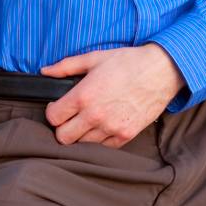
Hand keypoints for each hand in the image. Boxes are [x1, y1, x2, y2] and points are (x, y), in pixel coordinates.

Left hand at [40, 44, 184, 146]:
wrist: (161, 71)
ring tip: (89, 119)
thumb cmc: (128, 62)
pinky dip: (100, 138)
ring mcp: (111, 128)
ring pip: (83, 144)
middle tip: (70, 117)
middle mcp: (95, 115)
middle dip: (63, 128)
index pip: (53, 117)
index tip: (58, 107)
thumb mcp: (94, 58)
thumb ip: (66, 66)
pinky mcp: (125, 135)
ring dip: (82, 133)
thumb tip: (45, 71)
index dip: (52, 111)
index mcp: (83, 96)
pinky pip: (104, 147)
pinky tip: (104, 124)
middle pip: (63, 138)